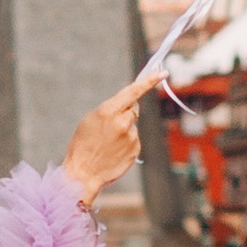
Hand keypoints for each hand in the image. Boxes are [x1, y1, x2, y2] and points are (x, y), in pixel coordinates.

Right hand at [62, 77, 152, 212]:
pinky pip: (133, 139)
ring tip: (107, 143)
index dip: (149, 81)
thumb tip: (130, 106)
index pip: (133, 91)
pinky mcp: (136, 149)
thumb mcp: (91, 119)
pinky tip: (113, 151)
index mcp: (109, 110)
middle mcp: (123, 122)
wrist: (83, 173)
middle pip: (133, 108)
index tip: (163, 72)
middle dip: (127, 111)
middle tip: (111, 124)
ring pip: (132, 125)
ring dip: (124, 130)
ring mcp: (131, 136)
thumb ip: (111, 109)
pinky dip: (126, 142)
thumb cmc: (83, 144)